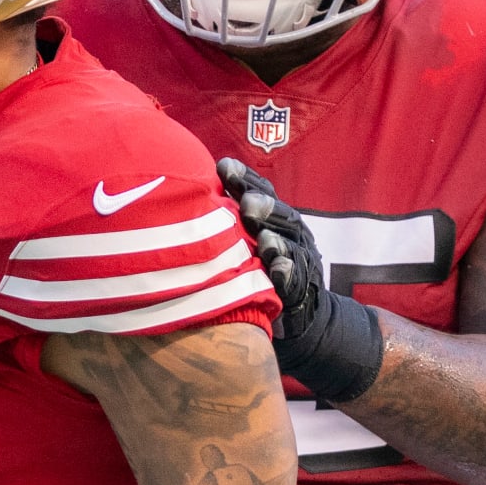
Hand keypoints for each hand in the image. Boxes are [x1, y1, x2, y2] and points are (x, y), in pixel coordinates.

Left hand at [217, 157, 382, 402]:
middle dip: (265, 206)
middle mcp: (292, 234)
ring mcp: (301, 262)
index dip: (245, 179)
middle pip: (281, 215)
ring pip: (292, 246)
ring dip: (278, 241)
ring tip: (265, 238)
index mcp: (275, 217)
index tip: (222, 167)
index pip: (262, 190)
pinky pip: (297, 282)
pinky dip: (288, 275)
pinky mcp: (303, 291)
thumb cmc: (258, 269)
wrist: (298, 317)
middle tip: (247, 203)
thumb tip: (182, 189)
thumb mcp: (243, 240)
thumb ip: (225, 217)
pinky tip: (278, 270)